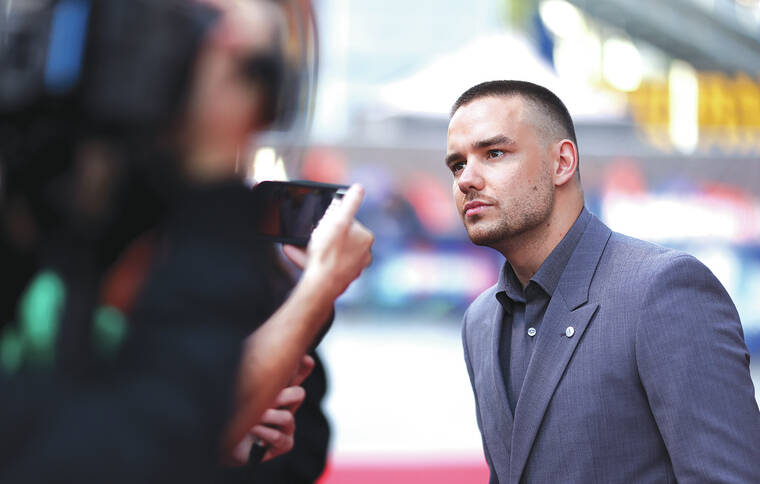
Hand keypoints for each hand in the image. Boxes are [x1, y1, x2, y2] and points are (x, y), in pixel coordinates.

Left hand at [229, 355, 314, 464]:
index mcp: (278, 393)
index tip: (306, 360)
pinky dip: (264, 432)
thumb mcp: (243, 396)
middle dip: (282, 395)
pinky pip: (279, 437)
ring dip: (268, 417)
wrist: (225, 444)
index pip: (296, 376)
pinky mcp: (284, 444)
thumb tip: (267, 358)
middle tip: (265, 400)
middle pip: (298, 394)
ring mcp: (287, 427)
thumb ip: (255, 379)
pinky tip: (253, 430)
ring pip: (287, 417)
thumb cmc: (233, 418)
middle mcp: (286, 408)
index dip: (302, 367)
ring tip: (253, 419)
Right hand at [283, 184, 372, 298]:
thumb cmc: (329, 253)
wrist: (320, 285)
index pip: (347, 221)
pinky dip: (316, 260)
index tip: (321, 225)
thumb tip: (359, 188)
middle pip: (339, 236)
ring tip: (303, 249)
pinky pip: (327, 263)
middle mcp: (364, 254)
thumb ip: (350, 204)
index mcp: (366, 238)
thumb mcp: (338, 222)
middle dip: (322, 235)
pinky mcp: (342, 277)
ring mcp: (353, 267)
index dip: (331, 221)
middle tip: (310, 237)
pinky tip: (305, 259)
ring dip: (316, 248)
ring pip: (331, 251)